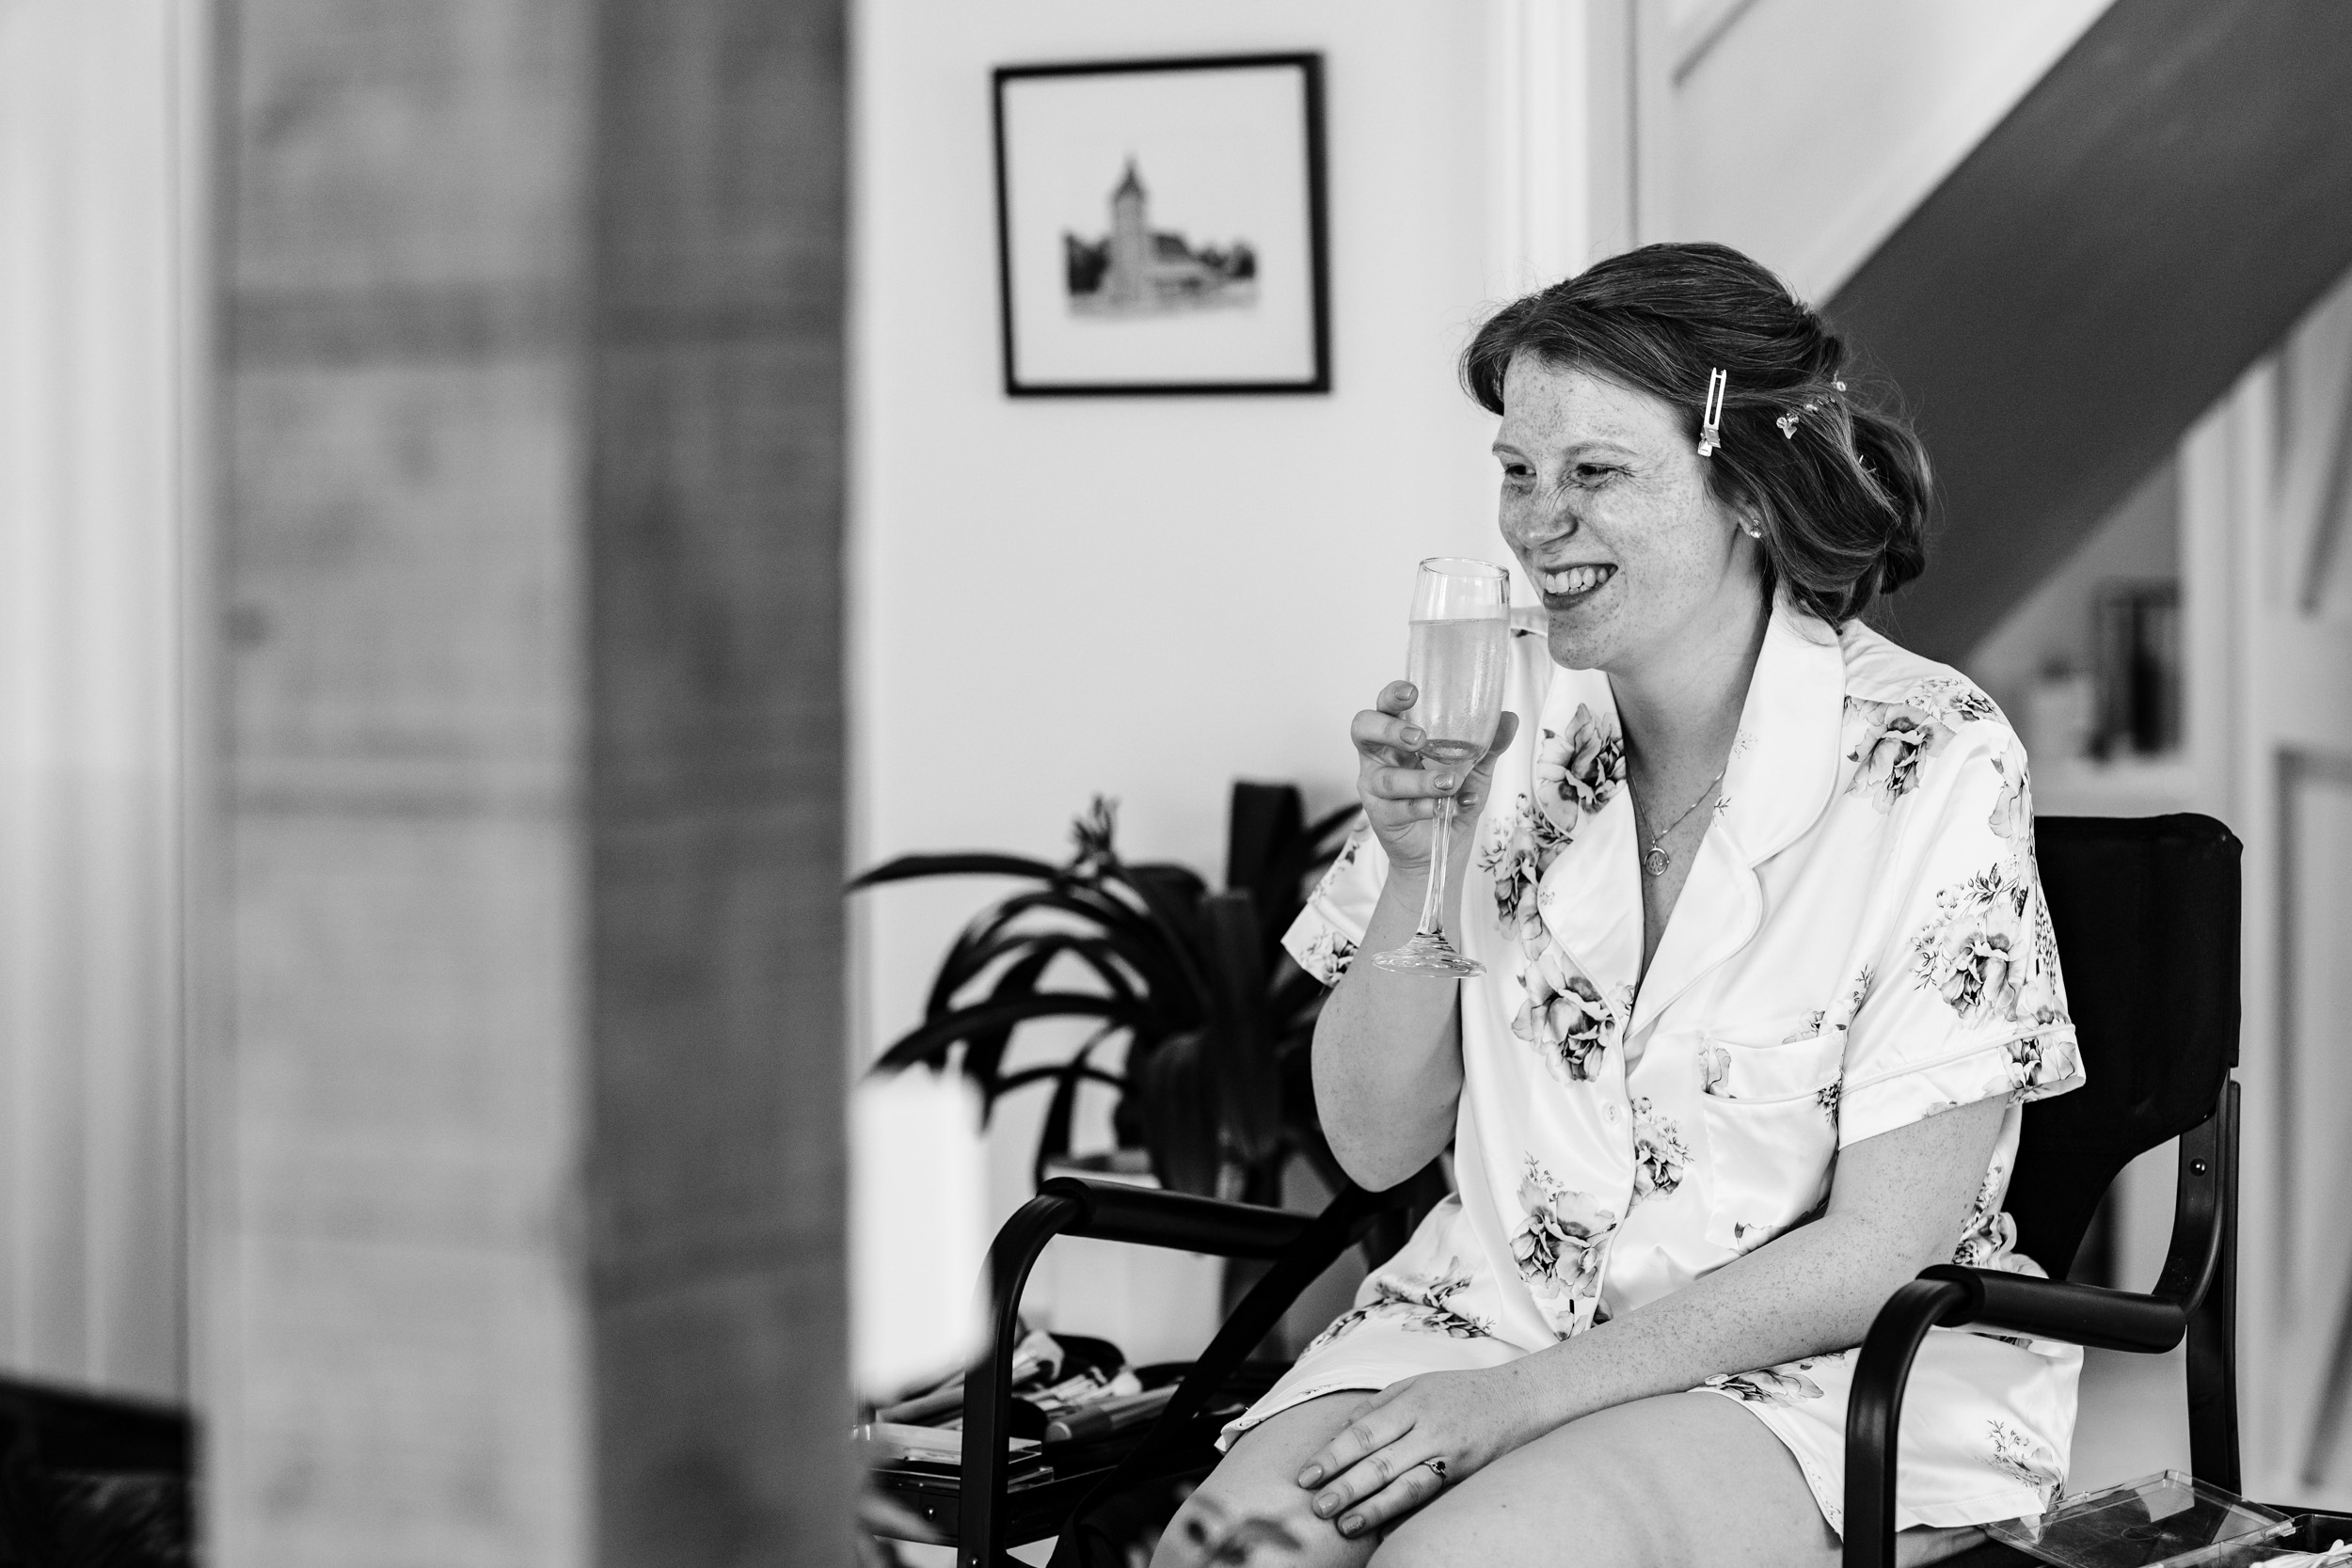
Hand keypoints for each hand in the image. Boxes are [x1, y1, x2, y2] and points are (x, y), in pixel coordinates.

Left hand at [1292, 1367, 1534, 1539]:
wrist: (1521, 1399)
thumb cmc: (1462, 1391)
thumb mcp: (1417, 1384)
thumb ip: (1378, 1406)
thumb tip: (1340, 1430)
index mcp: (1413, 1402)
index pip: (1364, 1432)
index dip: (1333, 1455)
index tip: (1308, 1475)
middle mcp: (1431, 1428)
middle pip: (1381, 1462)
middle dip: (1346, 1486)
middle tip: (1318, 1507)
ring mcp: (1451, 1455)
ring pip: (1407, 1486)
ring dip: (1374, 1508)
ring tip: (1346, 1525)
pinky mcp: (1467, 1475)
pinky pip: (1432, 1496)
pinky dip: (1407, 1513)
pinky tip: (1385, 1528)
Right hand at [1351, 683, 1518, 875]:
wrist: (1441, 852)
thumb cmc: (1451, 799)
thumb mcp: (1477, 769)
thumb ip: (1490, 745)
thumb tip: (1510, 718)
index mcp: (1398, 735)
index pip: (1384, 706)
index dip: (1391, 696)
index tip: (1412, 693)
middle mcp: (1380, 756)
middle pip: (1363, 728)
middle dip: (1389, 729)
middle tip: (1420, 738)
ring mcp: (1375, 786)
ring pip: (1386, 778)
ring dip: (1420, 780)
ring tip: (1450, 784)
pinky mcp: (1380, 816)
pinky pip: (1400, 808)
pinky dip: (1428, 807)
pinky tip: (1450, 808)